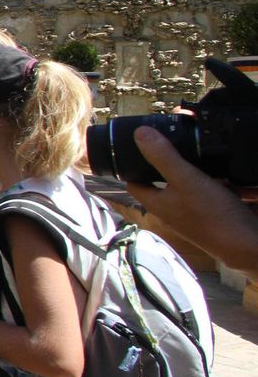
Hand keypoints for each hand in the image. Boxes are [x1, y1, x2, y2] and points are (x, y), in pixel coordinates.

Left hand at [126, 127, 257, 276]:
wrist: (244, 242)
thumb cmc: (212, 214)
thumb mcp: (186, 179)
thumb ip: (163, 157)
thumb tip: (140, 134)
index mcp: (157, 204)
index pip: (134, 184)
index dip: (131, 167)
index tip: (135, 150)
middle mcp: (171, 211)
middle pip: (159, 184)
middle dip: (163, 165)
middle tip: (168, 146)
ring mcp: (191, 215)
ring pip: (185, 188)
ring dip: (189, 172)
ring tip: (194, 155)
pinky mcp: (210, 215)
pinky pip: (206, 194)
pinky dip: (211, 182)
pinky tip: (221, 174)